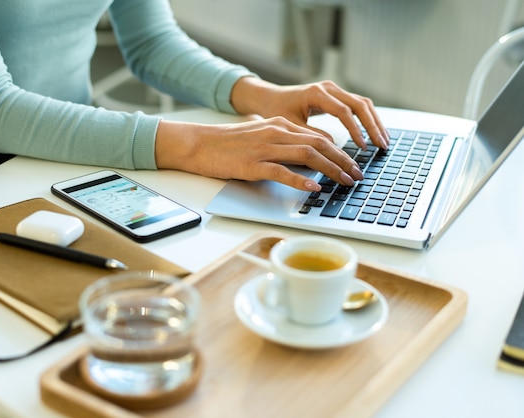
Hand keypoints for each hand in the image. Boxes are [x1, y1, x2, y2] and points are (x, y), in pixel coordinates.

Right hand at [155, 117, 363, 191]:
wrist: (200, 144)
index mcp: (281, 125)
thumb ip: (285, 144)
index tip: (353, 165)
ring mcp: (265, 148)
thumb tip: (309, 159)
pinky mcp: (253, 164)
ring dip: (330, 169)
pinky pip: (282, 171)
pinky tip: (314, 187)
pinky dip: (300, 179)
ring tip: (345, 182)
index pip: (319, 137)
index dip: (341, 152)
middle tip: (358, 176)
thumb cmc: (229, 144)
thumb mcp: (262, 137)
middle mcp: (277, 133)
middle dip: (343, 161)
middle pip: (319, 144)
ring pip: (307, 155)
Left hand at [231, 77, 389, 149]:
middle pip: (360, 104)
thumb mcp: (290, 125)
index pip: (343, 111)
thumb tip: (332, 147)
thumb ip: (310, 135)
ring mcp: (334, 90)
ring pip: (363, 103)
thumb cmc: (276, 111)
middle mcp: (329, 88)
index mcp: (316, 93)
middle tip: (382, 145)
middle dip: (373, 126)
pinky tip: (375, 134)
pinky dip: (368, 119)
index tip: (362, 147)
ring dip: (375, 122)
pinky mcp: (336, 95)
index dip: (355, 130)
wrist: (270, 98)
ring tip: (383, 141)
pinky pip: (358, 105)